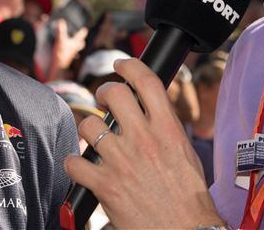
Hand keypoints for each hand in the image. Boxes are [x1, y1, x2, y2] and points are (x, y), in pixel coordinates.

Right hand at [47, 20, 87, 80]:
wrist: (59, 67)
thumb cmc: (61, 54)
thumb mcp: (60, 40)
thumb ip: (61, 31)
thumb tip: (61, 21)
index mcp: (73, 44)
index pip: (79, 37)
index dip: (82, 33)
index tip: (85, 29)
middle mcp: (73, 50)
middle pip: (79, 45)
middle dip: (80, 42)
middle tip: (82, 41)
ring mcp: (69, 55)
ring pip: (74, 51)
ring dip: (75, 48)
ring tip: (76, 46)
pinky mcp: (65, 59)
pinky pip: (68, 55)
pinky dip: (69, 53)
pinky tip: (67, 54)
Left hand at [64, 58, 223, 228]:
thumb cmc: (189, 198)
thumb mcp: (185, 153)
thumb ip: (165, 128)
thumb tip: (149, 110)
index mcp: (168, 129)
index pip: (146, 81)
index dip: (130, 66)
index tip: (121, 65)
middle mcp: (144, 139)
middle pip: (114, 93)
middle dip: (105, 92)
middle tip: (105, 100)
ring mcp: (121, 160)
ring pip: (89, 125)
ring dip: (89, 129)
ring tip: (96, 139)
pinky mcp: (104, 184)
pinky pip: (74, 162)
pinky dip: (73, 164)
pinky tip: (80, 167)